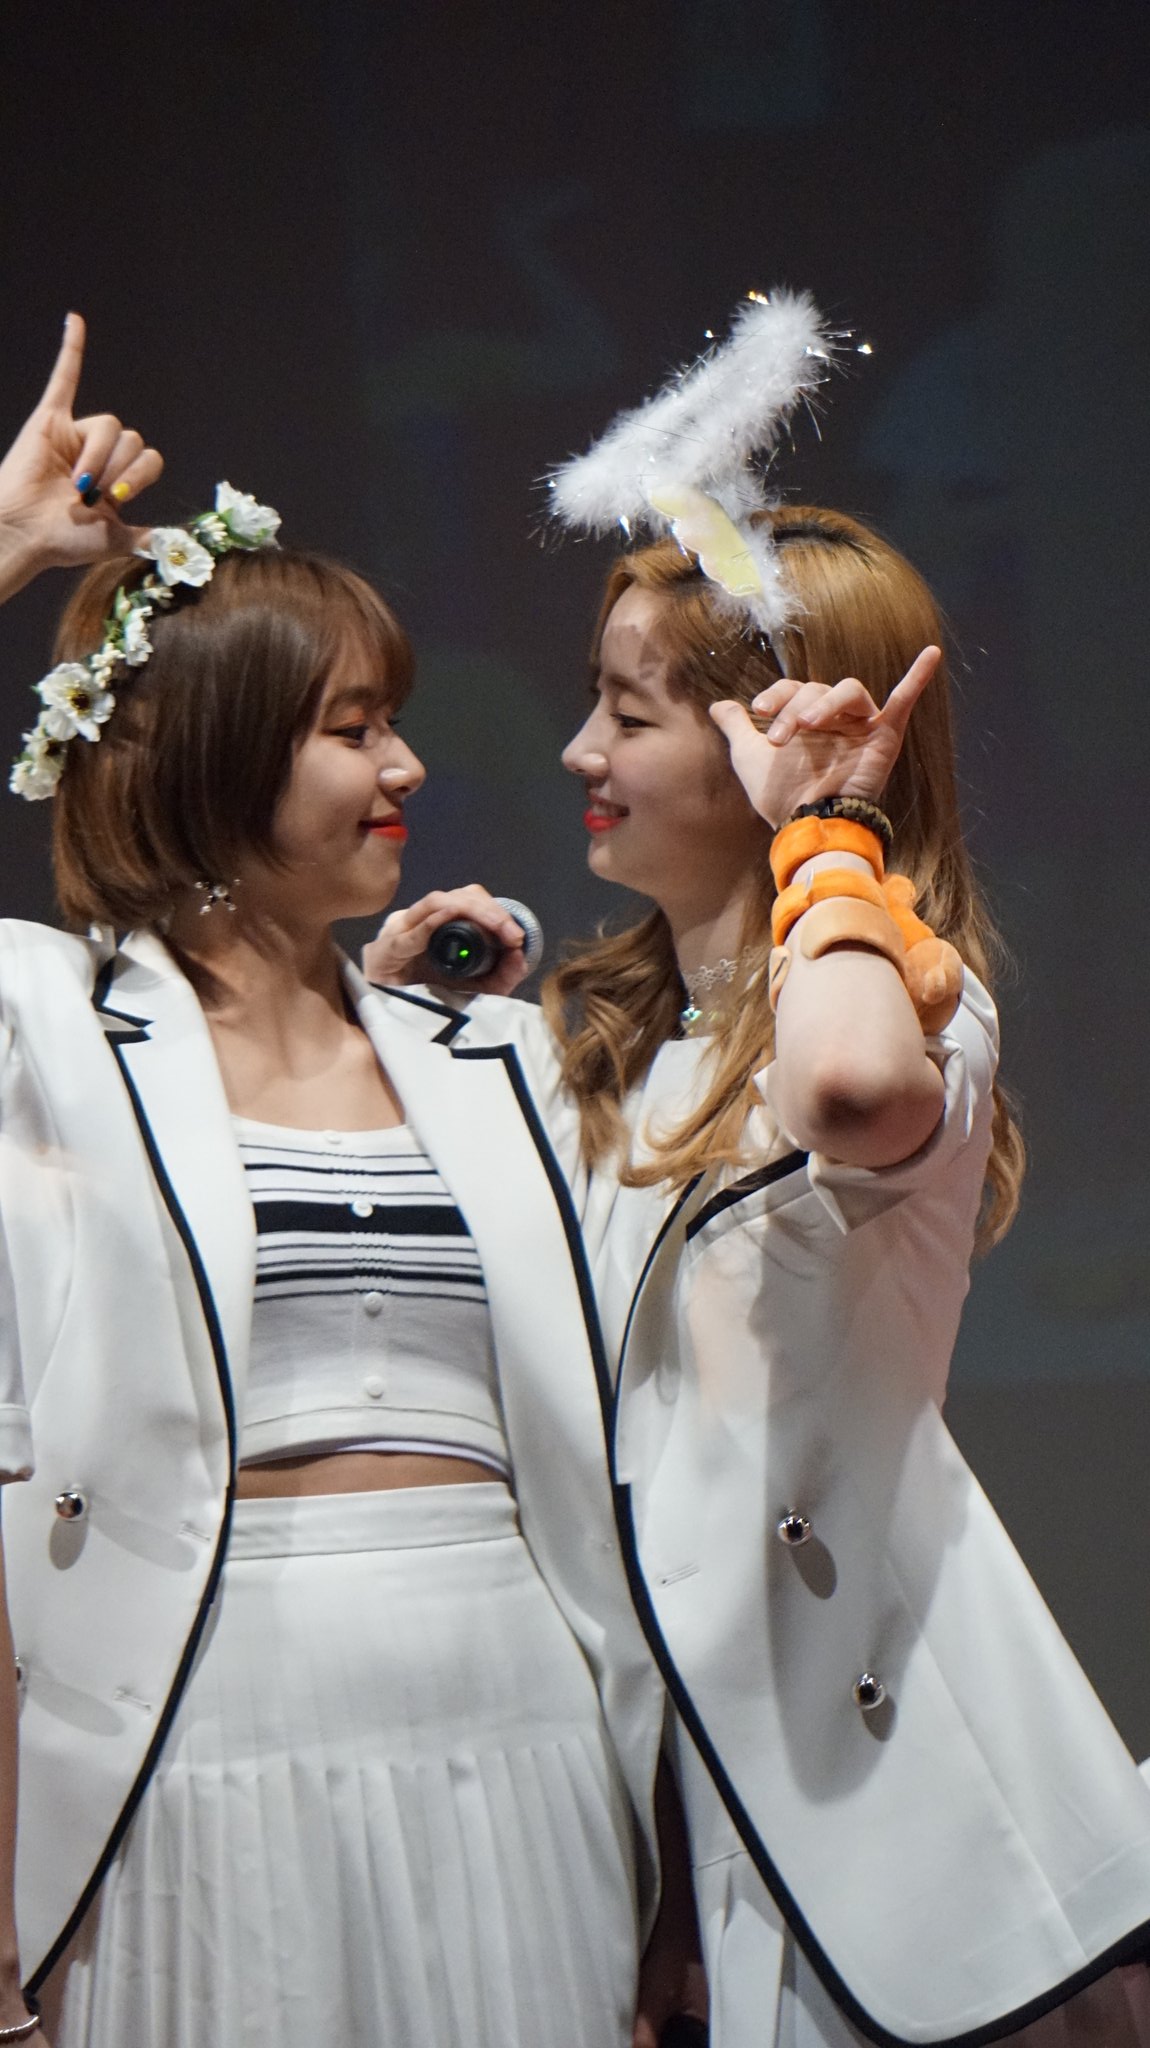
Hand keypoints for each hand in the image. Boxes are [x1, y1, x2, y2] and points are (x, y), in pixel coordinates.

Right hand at [0, 313, 162, 598]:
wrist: (26, 535)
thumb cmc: (64, 541)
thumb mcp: (115, 541)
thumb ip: (146, 536)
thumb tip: (177, 540)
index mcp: (115, 478)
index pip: (148, 457)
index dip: (140, 475)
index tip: (119, 499)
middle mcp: (98, 454)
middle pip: (131, 438)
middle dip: (117, 468)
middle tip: (92, 492)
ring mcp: (74, 435)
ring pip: (109, 424)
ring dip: (98, 456)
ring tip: (77, 482)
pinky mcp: (49, 421)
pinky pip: (63, 378)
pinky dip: (72, 348)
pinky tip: (75, 320)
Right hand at [363, 885, 530, 996]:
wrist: (394, 1031)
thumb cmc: (429, 1003)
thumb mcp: (476, 989)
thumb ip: (500, 976)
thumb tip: (520, 955)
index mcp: (435, 923)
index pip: (467, 900)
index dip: (495, 910)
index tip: (517, 936)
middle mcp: (416, 921)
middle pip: (455, 897)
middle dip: (489, 910)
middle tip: (512, 934)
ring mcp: (397, 932)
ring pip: (435, 903)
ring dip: (471, 911)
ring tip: (496, 928)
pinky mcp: (384, 952)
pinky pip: (408, 934)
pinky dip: (432, 924)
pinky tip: (450, 921)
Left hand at [709, 645, 940, 827]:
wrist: (806, 827)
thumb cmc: (781, 797)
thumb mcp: (749, 757)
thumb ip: (737, 727)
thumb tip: (716, 705)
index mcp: (807, 719)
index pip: (794, 689)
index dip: (776, 694)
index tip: (758, 710)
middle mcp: (835, 719)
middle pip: (818, 690)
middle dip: (794, 709)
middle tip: (780, 737)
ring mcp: (862, 727)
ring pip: (849, 690)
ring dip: (827, 703)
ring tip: (808, 725)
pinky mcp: (885, 738)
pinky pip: (904, 702)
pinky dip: (918, 677)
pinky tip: (931, 653)